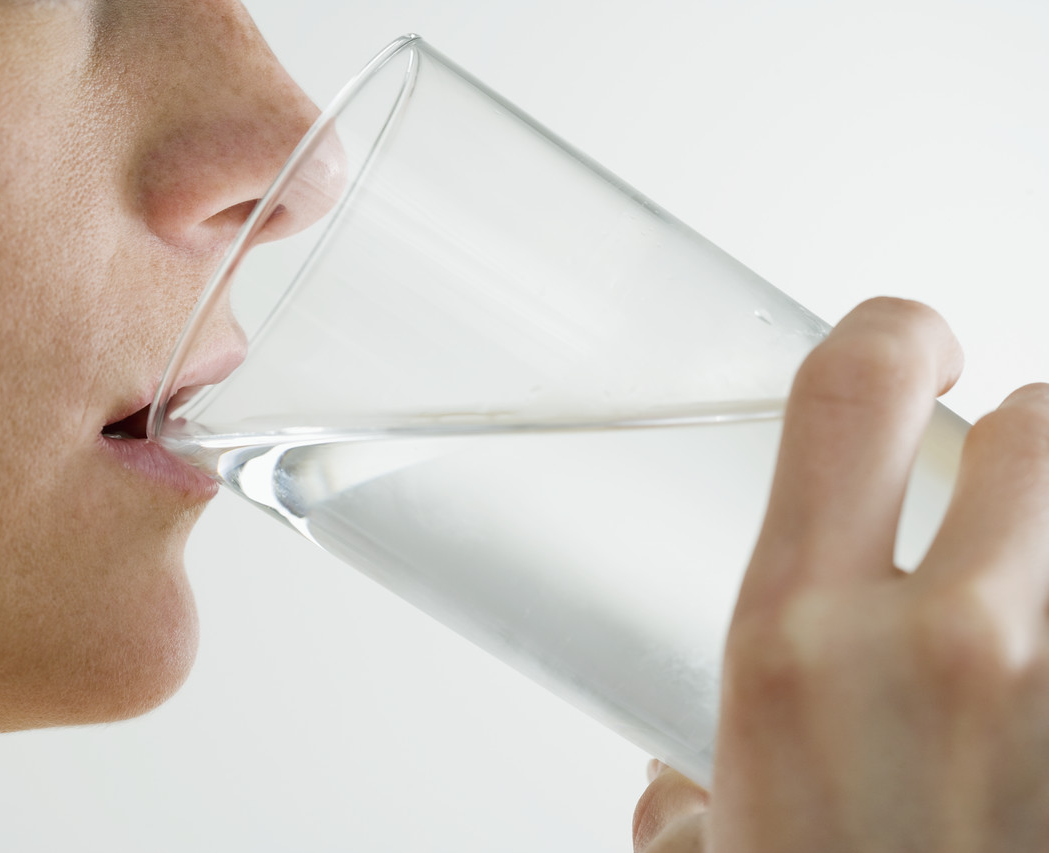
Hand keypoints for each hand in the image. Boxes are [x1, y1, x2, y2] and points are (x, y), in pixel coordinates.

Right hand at [631, 298, 1048, 851]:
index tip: (914, 343)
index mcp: (798, 647)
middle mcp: (950, 650)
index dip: (892, 329)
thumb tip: (682, 790)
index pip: (852, 390)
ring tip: (1036, 616)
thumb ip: (687, 804)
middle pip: (1044, 423)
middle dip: (1025, 451)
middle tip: (998, 514)